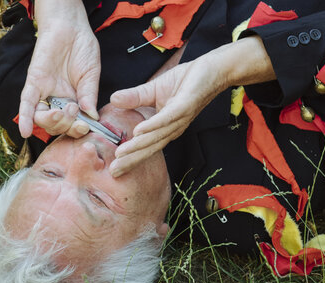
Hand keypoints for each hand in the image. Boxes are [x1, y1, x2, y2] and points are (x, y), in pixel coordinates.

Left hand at [18, 0, 99, 137]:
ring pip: (42, 118)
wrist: (71, 26)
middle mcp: (57, 99)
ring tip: (60, 113)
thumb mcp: (91, 75)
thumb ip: (89, 95)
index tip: (85, 126)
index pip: (72, 123)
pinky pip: (27, 103)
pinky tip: (25, 131)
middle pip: (57, 124)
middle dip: (66, 124)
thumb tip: (92, 116)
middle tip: (74, 113)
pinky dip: (25, 118)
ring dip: (51, 122)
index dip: (77, 129)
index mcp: (73, 100)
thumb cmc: (83, 48)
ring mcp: (44, 92)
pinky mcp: (34, 82)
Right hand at [109, 58, 227, 176]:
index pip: (145, 146)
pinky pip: (166, 118)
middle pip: (150, 148)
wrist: (211, 70)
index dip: (130, 158)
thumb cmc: (185, 81)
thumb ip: (134, 98)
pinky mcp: (184, 106)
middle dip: (131, 160)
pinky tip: (139, 130)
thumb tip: (112, 100)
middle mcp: (172, 128)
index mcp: (165, 127)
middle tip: (114, 171)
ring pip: (156, 136)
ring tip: (121, 153)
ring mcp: (179, 119)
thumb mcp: (153, 89)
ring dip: (138, 146)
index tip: (113, 170)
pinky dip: (152, 125)